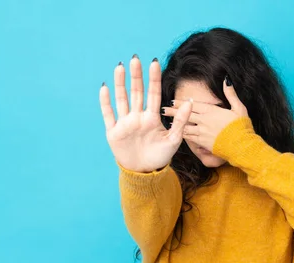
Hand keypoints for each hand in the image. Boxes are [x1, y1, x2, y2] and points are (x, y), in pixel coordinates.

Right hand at [99, 56, 192, 172]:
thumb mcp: (174, 140)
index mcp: (152, 118)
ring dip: (120, 83)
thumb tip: (189, 102)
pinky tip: (104, 88)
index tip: (154, 62)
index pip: (153, 94)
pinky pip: (108, 114)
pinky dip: (105, 101)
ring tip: (120, 67)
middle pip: (136, 92)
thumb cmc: (160, 156)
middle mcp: (137, 117)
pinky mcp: (113, 131)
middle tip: (135, 59)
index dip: (153, 79)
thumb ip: (181, 121)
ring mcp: (125, 123)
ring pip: (121, 99)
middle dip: (136, 76)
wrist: (145, 173)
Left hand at [162, 76, 247, 152]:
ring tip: (167, 121)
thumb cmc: (241, 127)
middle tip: (164, 110)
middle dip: (174, 111)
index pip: (193, 105)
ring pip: (185, 126)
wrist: (241, 145)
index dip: (182, 103)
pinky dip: (182, 134)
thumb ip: (231, 94)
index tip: (173, 101)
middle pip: (185, 114)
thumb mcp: (239, 108)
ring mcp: (202, 132)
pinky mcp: (202, 142)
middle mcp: (204, 120)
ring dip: (175, 123)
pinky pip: (189, 137)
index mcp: (212, 111)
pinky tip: (177, 133)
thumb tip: (226, 80)